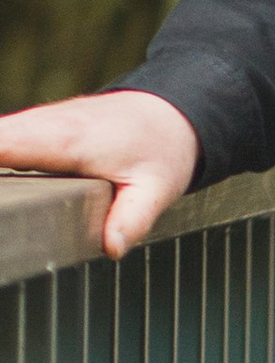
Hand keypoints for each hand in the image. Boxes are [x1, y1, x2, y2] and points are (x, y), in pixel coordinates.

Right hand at [0, 90, 200, 260]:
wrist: (169, 112)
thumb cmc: (162, 151)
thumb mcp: (157, 189)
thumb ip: (132, 219)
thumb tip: (111, 249)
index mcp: (64, 140)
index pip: (0, 146)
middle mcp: (40, 126)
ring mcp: (33, 124)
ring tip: (1, 212)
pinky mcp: (32, 129)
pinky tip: (5, 194)